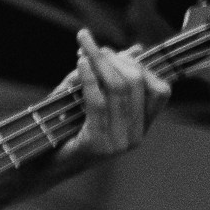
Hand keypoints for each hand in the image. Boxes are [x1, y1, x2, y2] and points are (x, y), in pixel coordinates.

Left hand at [57, 30, 170, 161]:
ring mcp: (119, 142)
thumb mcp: (92, 98)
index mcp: (141, 126)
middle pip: (136, 84)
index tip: (110, 50)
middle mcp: (136, 135)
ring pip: (118, 89)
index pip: (160, 91)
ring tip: (84, 46)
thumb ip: (111, 76)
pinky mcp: (98, 144)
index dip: (139, 65)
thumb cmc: (69, 127)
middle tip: (90, 44)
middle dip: (114, 58)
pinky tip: (80, 62)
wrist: (48, 165)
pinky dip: (89, 77)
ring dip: (99, 61)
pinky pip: (97, 102)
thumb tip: (135, 48)